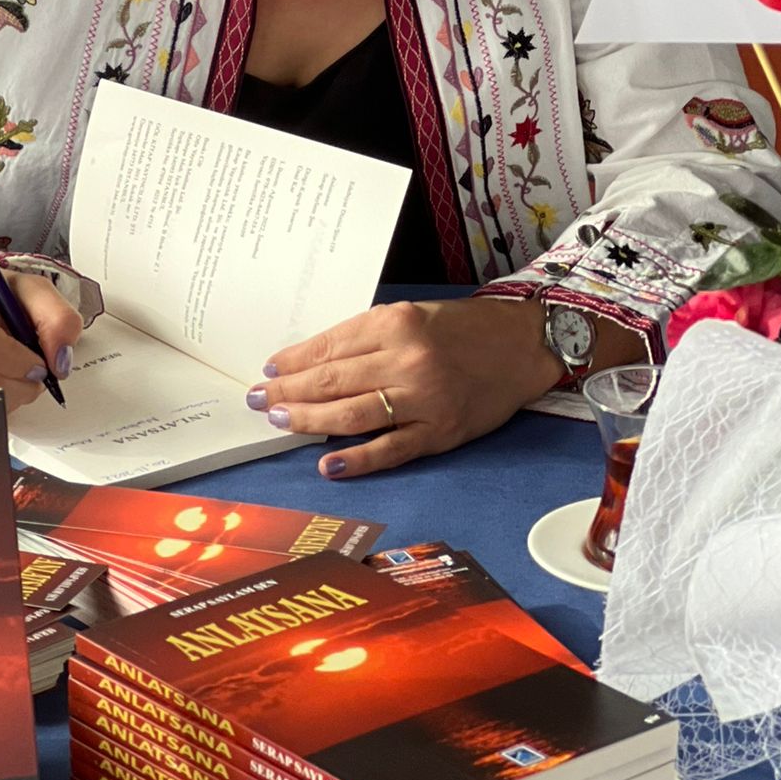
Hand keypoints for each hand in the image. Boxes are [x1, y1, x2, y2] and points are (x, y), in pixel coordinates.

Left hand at [251, 296, 563, 478]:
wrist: (520, 345)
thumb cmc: (461, 329)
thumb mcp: (410, 316)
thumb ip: (365, 337)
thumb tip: (312, 363)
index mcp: (394, 324)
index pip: (329, 346)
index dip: (293, 362)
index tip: (269, 371)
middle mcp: (406, 360)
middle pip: (332, 381)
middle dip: (289, 392)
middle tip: (259, 400)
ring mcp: (423, 400)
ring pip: (352, 415)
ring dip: (309, 420)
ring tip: (280, 422)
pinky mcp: (440, 433)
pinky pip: (391, 450)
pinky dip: (357, 460)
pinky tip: (328, 464)